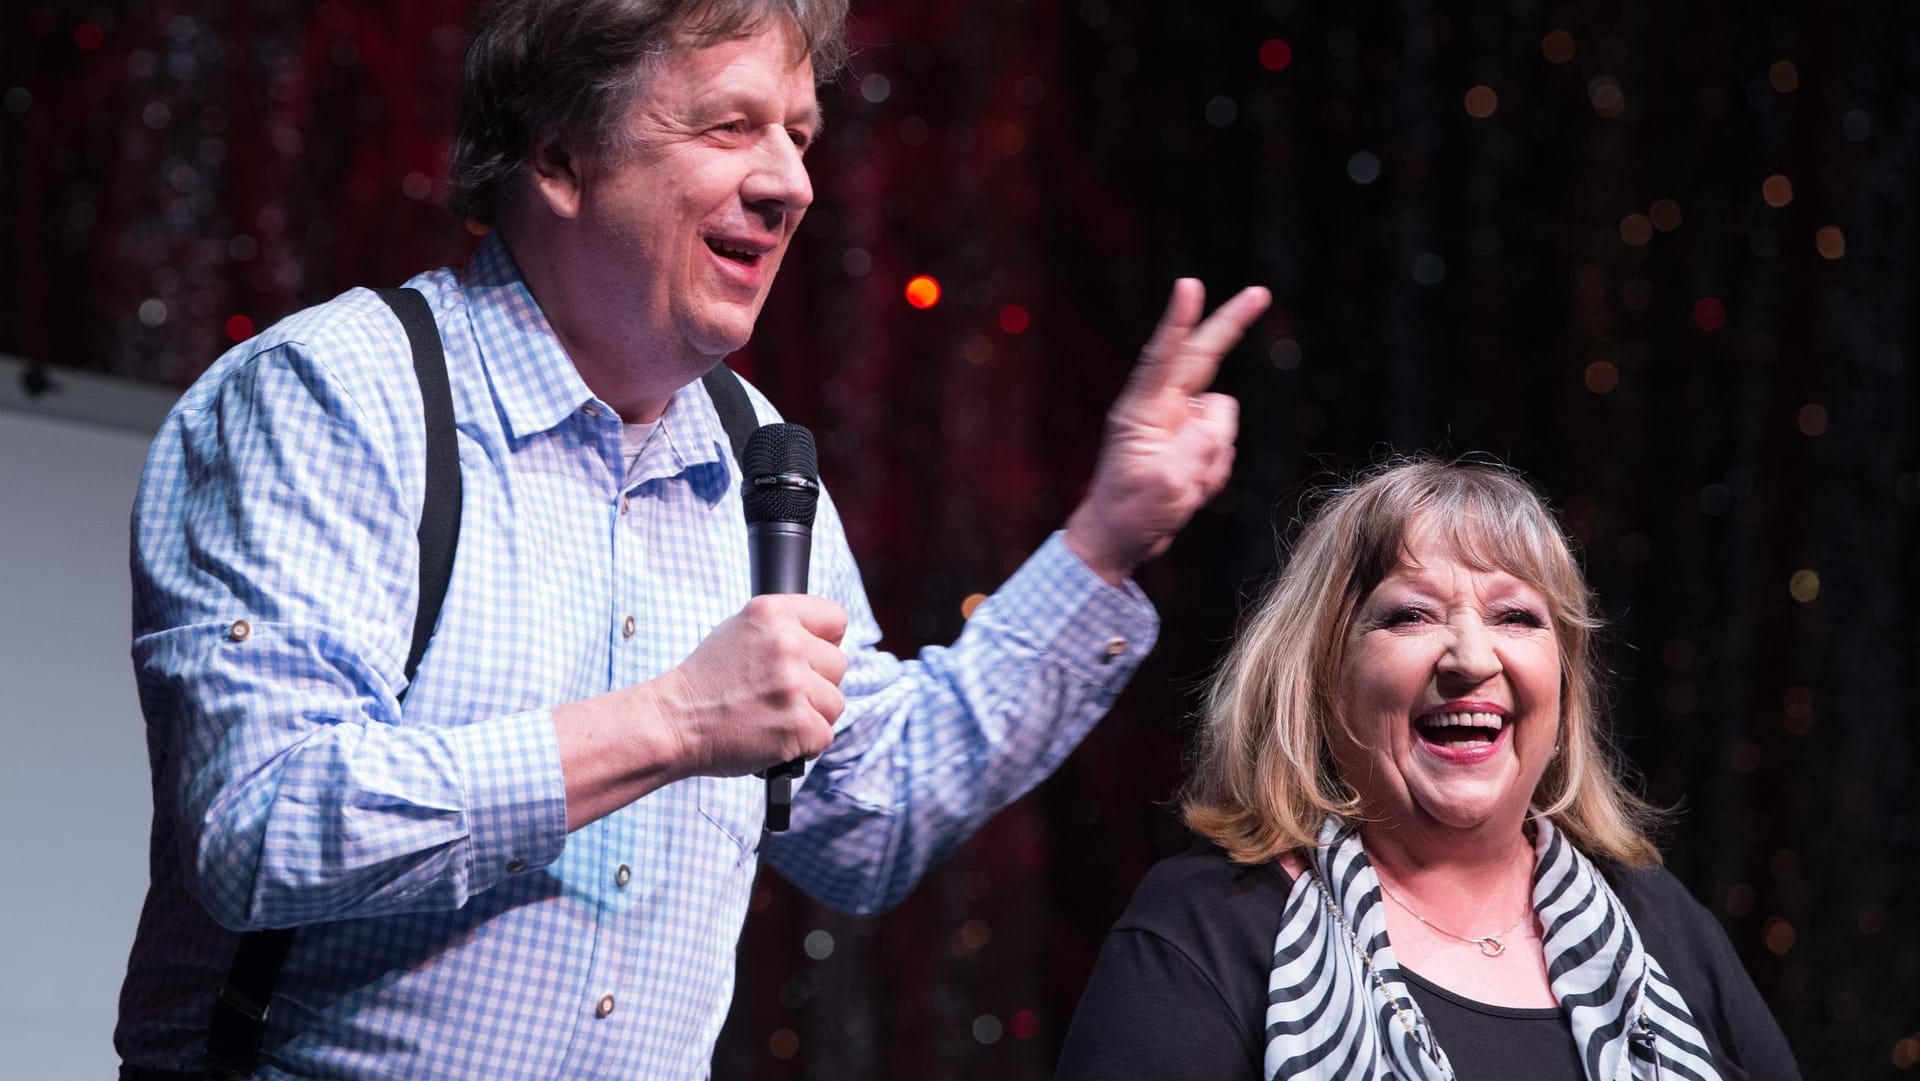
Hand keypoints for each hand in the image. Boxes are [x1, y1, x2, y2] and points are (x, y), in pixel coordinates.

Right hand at [648, 594, 848, 778]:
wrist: (673, 723)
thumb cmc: (706, 682)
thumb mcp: (740, 631)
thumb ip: (784, 628)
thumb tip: (826, 640)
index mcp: (772, 612)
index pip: (835, 618)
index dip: (825, 641)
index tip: (809, 658)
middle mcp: (786, 643)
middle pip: (838, 664)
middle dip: (815, 683)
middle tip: (776, 694)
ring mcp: (793, 685)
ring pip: (834, 702)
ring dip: (810, 715)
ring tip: (772, 715)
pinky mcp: (799, 724)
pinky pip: (825, 734)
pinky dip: (803, 743)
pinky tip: (773, 735)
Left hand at [1065, 279, 1271, 582]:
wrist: (1120, 541)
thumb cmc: (1130, 514)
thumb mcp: (1165, 486)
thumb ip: (1196, 446)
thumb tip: (1217, 412)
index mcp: (1140, 412)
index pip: (1162, 358)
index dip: (1178, 321)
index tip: (1188, 285)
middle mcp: (1159, 408)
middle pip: (1202, 357)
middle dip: (1230, 325)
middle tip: (1260, 293)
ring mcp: (1176, 424)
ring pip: (1223, 421)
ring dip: (1214, 458)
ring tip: (1184, 487)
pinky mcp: (1189, 441)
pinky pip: (1223, 447)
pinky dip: (1214, 471)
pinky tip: (1189, 490)